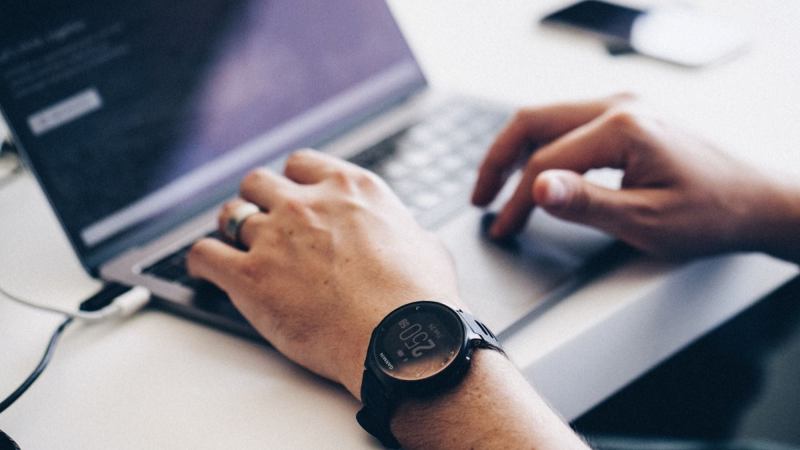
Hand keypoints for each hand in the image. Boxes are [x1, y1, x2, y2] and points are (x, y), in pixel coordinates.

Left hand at [186, 150, 460, 397]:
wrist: (403, 339)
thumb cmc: (421, 299)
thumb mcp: (425, 245)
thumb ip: (401, 230)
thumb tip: (403, 237)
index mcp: (351, 189)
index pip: (301, 163)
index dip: (292, 182)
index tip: (292, 196)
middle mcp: (308, 204)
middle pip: (258, 182)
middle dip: (258, 200)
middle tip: (263, 223)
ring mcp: (275, 237)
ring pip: (230, 215)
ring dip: (232, 230)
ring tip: (235, 247)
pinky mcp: (250, 276)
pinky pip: (203, 255)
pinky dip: (201, 261)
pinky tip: (206, 270)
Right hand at [472, 94, 784, 258]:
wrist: (757, 200)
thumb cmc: (712, 213)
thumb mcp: (647, 220)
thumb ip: (587, 203)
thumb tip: (536, 187)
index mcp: (623, 126)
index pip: (547, 162)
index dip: (518, 201)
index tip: (504, 229)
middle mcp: (620, 105)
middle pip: (533, 121)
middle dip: (498, 161)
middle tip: (480, 199)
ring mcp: (624, 107)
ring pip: (547, 119)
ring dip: (517, 151)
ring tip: (497, 188)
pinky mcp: (628, 117)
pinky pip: (568, 124)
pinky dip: (542, 148)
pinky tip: (536, 173)